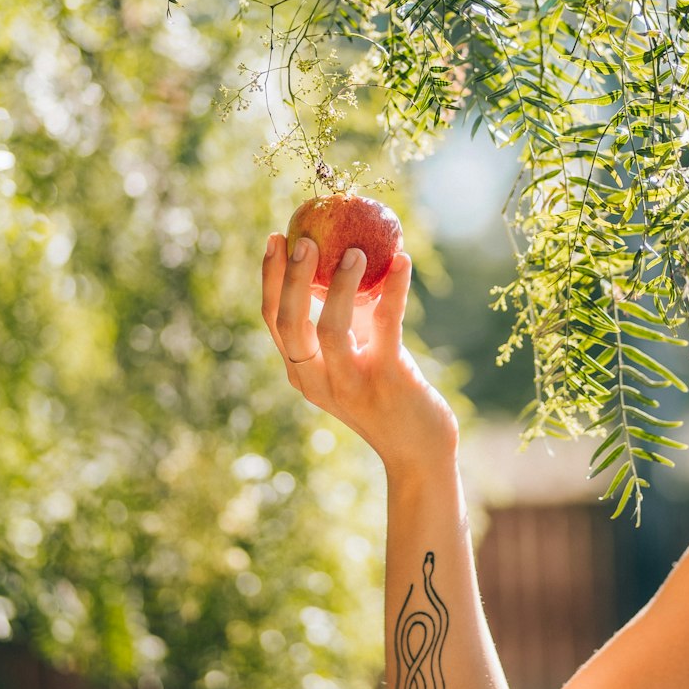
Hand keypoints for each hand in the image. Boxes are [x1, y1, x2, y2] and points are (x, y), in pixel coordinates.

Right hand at [261, 233, 458, 473]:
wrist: (419, 450)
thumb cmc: (387, 394)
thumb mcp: (357, 354)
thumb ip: (347, 315)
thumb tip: (348, 252)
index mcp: (302, 371)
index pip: (273, 320)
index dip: (269, 277)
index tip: (275, 238)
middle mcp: (316, 380)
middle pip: (289, 323)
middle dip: (290, 277)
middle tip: (303, 238)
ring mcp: (350, 384)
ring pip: (330, 329)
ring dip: (339, 285)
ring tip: (355, 250)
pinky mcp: (387, 381)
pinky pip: (387, 326)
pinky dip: (394, 290)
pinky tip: (404, 261)